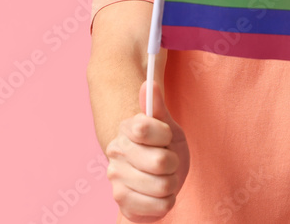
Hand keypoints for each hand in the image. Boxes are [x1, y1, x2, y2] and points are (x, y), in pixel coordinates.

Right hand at [105, 82, 189, 222]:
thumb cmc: (164, 150)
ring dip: (171, 184)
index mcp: (126, 129)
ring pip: (162, 185)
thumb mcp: (168, 128)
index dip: (165, 135)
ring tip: (163, 178)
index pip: (144, 127)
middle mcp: (116, 151)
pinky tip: (158, 195)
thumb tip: (148, 84)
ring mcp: (116, 177)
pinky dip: (166, 202)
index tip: (166, 138)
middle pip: (160, 161)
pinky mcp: (122, 202)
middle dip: (173, 163)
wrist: (156, 183)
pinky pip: (159, 206)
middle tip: (168, 162)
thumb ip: (158, 107)